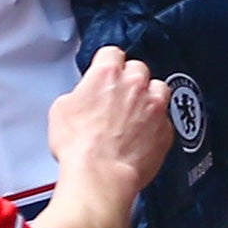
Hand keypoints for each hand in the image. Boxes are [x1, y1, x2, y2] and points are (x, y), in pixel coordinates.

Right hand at [48, 47, 174, 192]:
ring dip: (149, 97)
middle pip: (138, 69)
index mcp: (107, 74)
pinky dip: (155, 125)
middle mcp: (135, 85)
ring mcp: (154, 107)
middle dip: (129, 80)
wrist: (100, 175)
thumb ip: (78, 95)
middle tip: (117, 97)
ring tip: (135, 113)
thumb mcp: (61, 111)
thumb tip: (82, 99)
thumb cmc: (80, 146)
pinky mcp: (165, 130)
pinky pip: (165, 120)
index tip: (105, 71)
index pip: (111, 53)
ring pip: (159, 89)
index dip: (106, 63)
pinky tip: (141, 136)